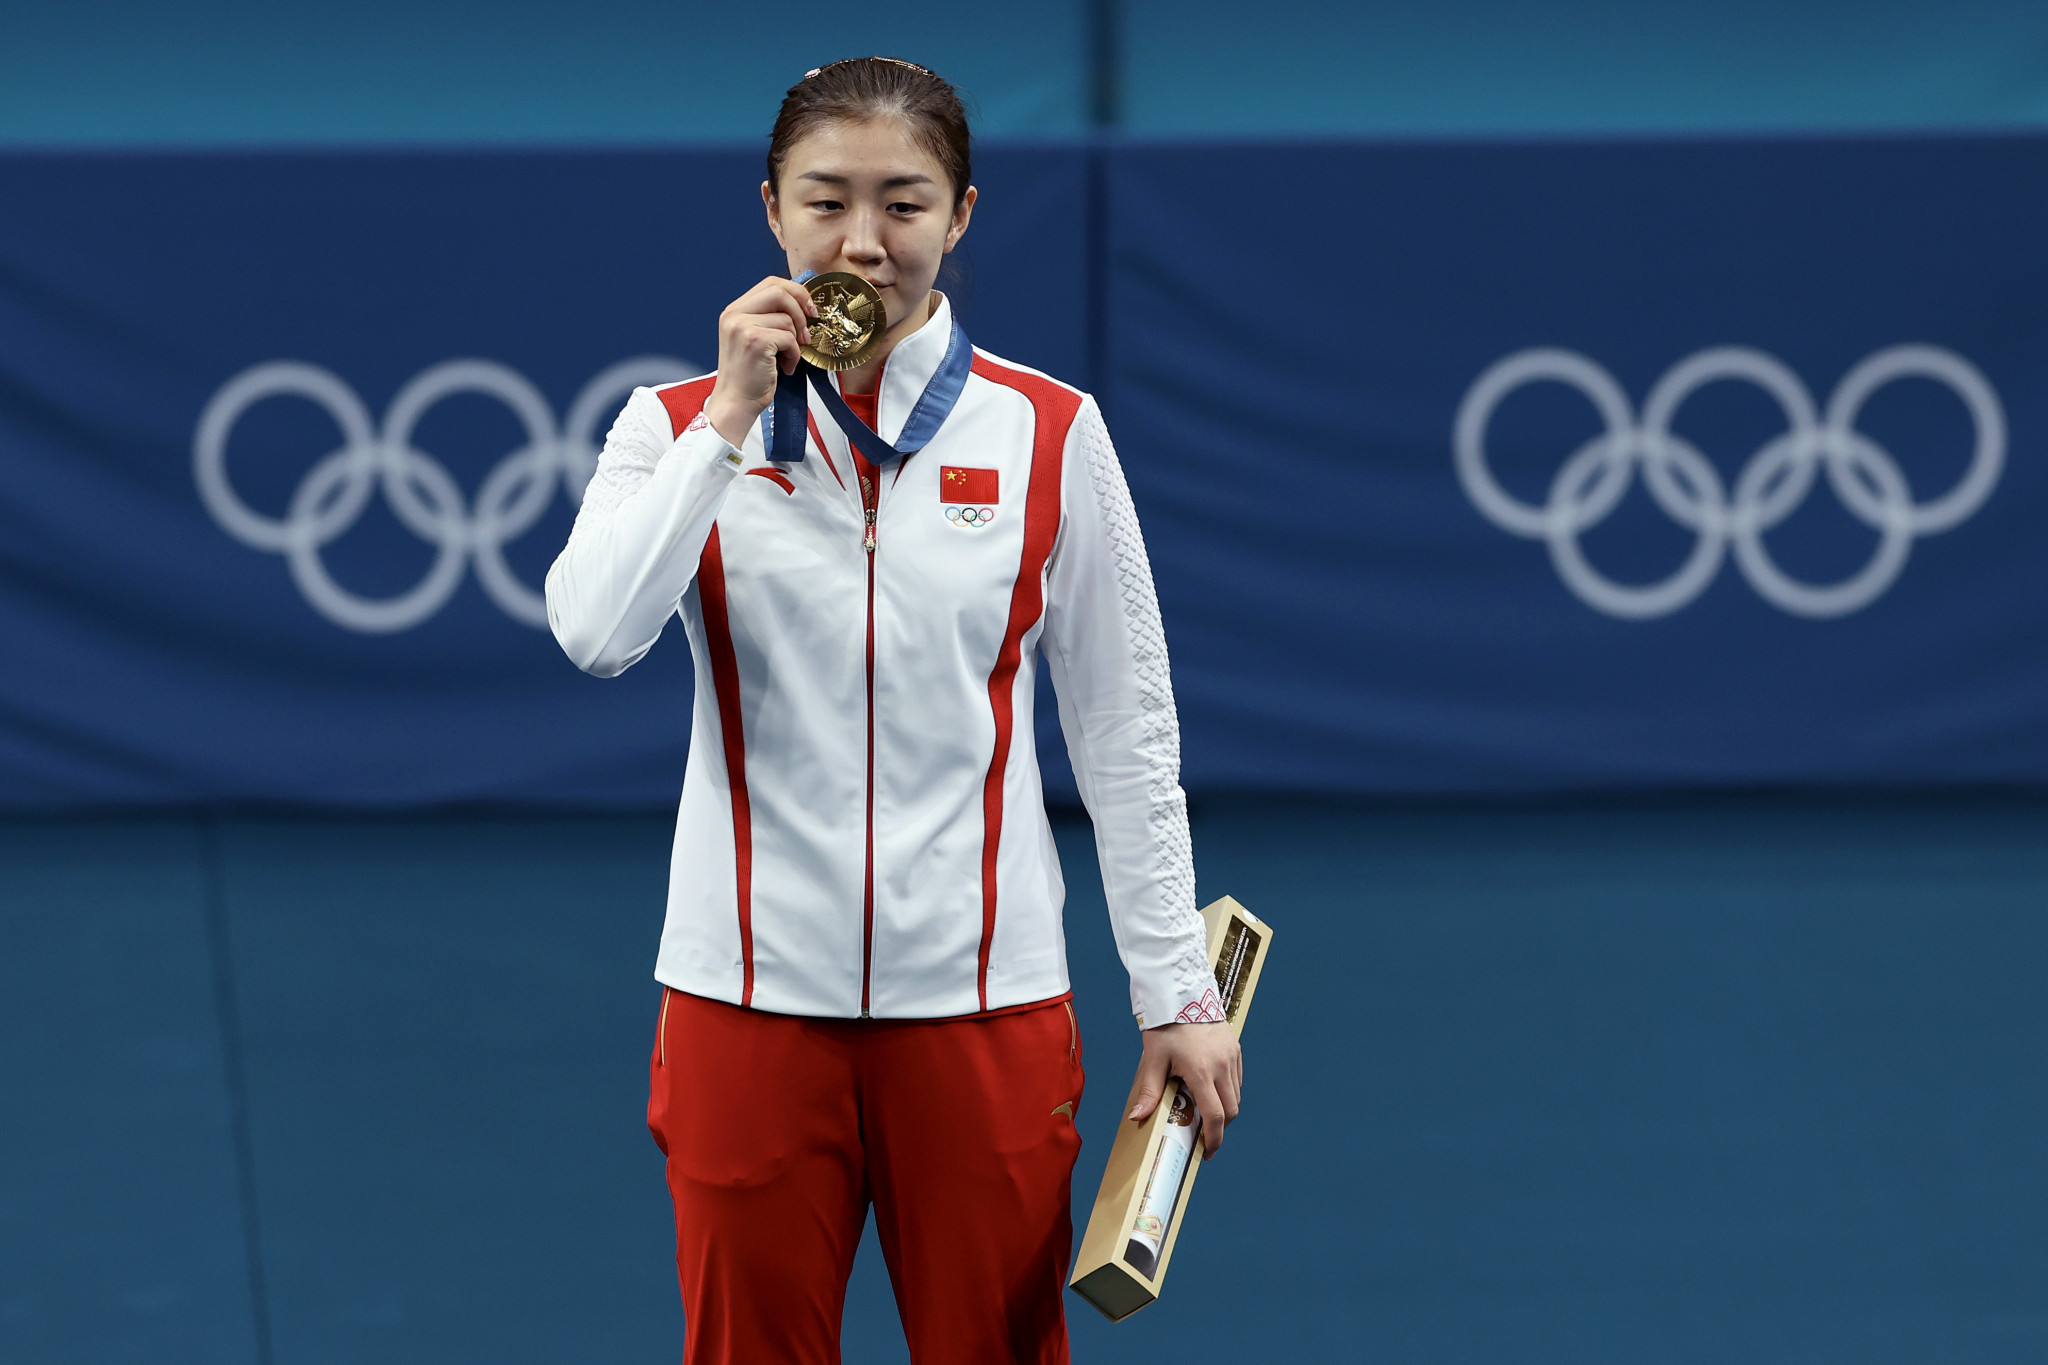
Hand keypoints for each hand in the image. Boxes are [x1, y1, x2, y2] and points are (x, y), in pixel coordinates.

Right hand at [703, 277, 815, 446]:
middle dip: (801, 308)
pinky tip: (785, 368)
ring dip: (795, 342)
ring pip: (787, 319)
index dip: (795, 292)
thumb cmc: (749, 376)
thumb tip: (804, 305)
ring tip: (786, 359)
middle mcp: (734, 314)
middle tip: (807, 332)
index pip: (770, 283)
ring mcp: (742, 326)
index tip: (810, 309)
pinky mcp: (754, 341)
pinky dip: (794, 356)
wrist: (736, 402)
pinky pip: (789, 338)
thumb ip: (770, 318)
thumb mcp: (754, 339)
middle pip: (779, 291)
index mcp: (734, 310)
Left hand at [1125, 1020, 1241, 1157]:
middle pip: (1231, 1110)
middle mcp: (1222, 1065)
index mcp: (1201, 1071)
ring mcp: (1231, 1056)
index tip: (1206, 1152)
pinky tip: (1213, 1092)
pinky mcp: (1235, 1049)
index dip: (1213, 1139)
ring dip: (1225, 1110)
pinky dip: (1229, 1092)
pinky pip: (1237, 1080)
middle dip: (1220, 1128)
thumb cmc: (1165, 1027)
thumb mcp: (1153, 1060)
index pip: (1215, 1116)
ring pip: (1236, 1096)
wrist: (1181, 995)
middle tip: (1205, 1138)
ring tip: (1206, 1114)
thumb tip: (1137, 1118)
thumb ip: (1149, 1092)